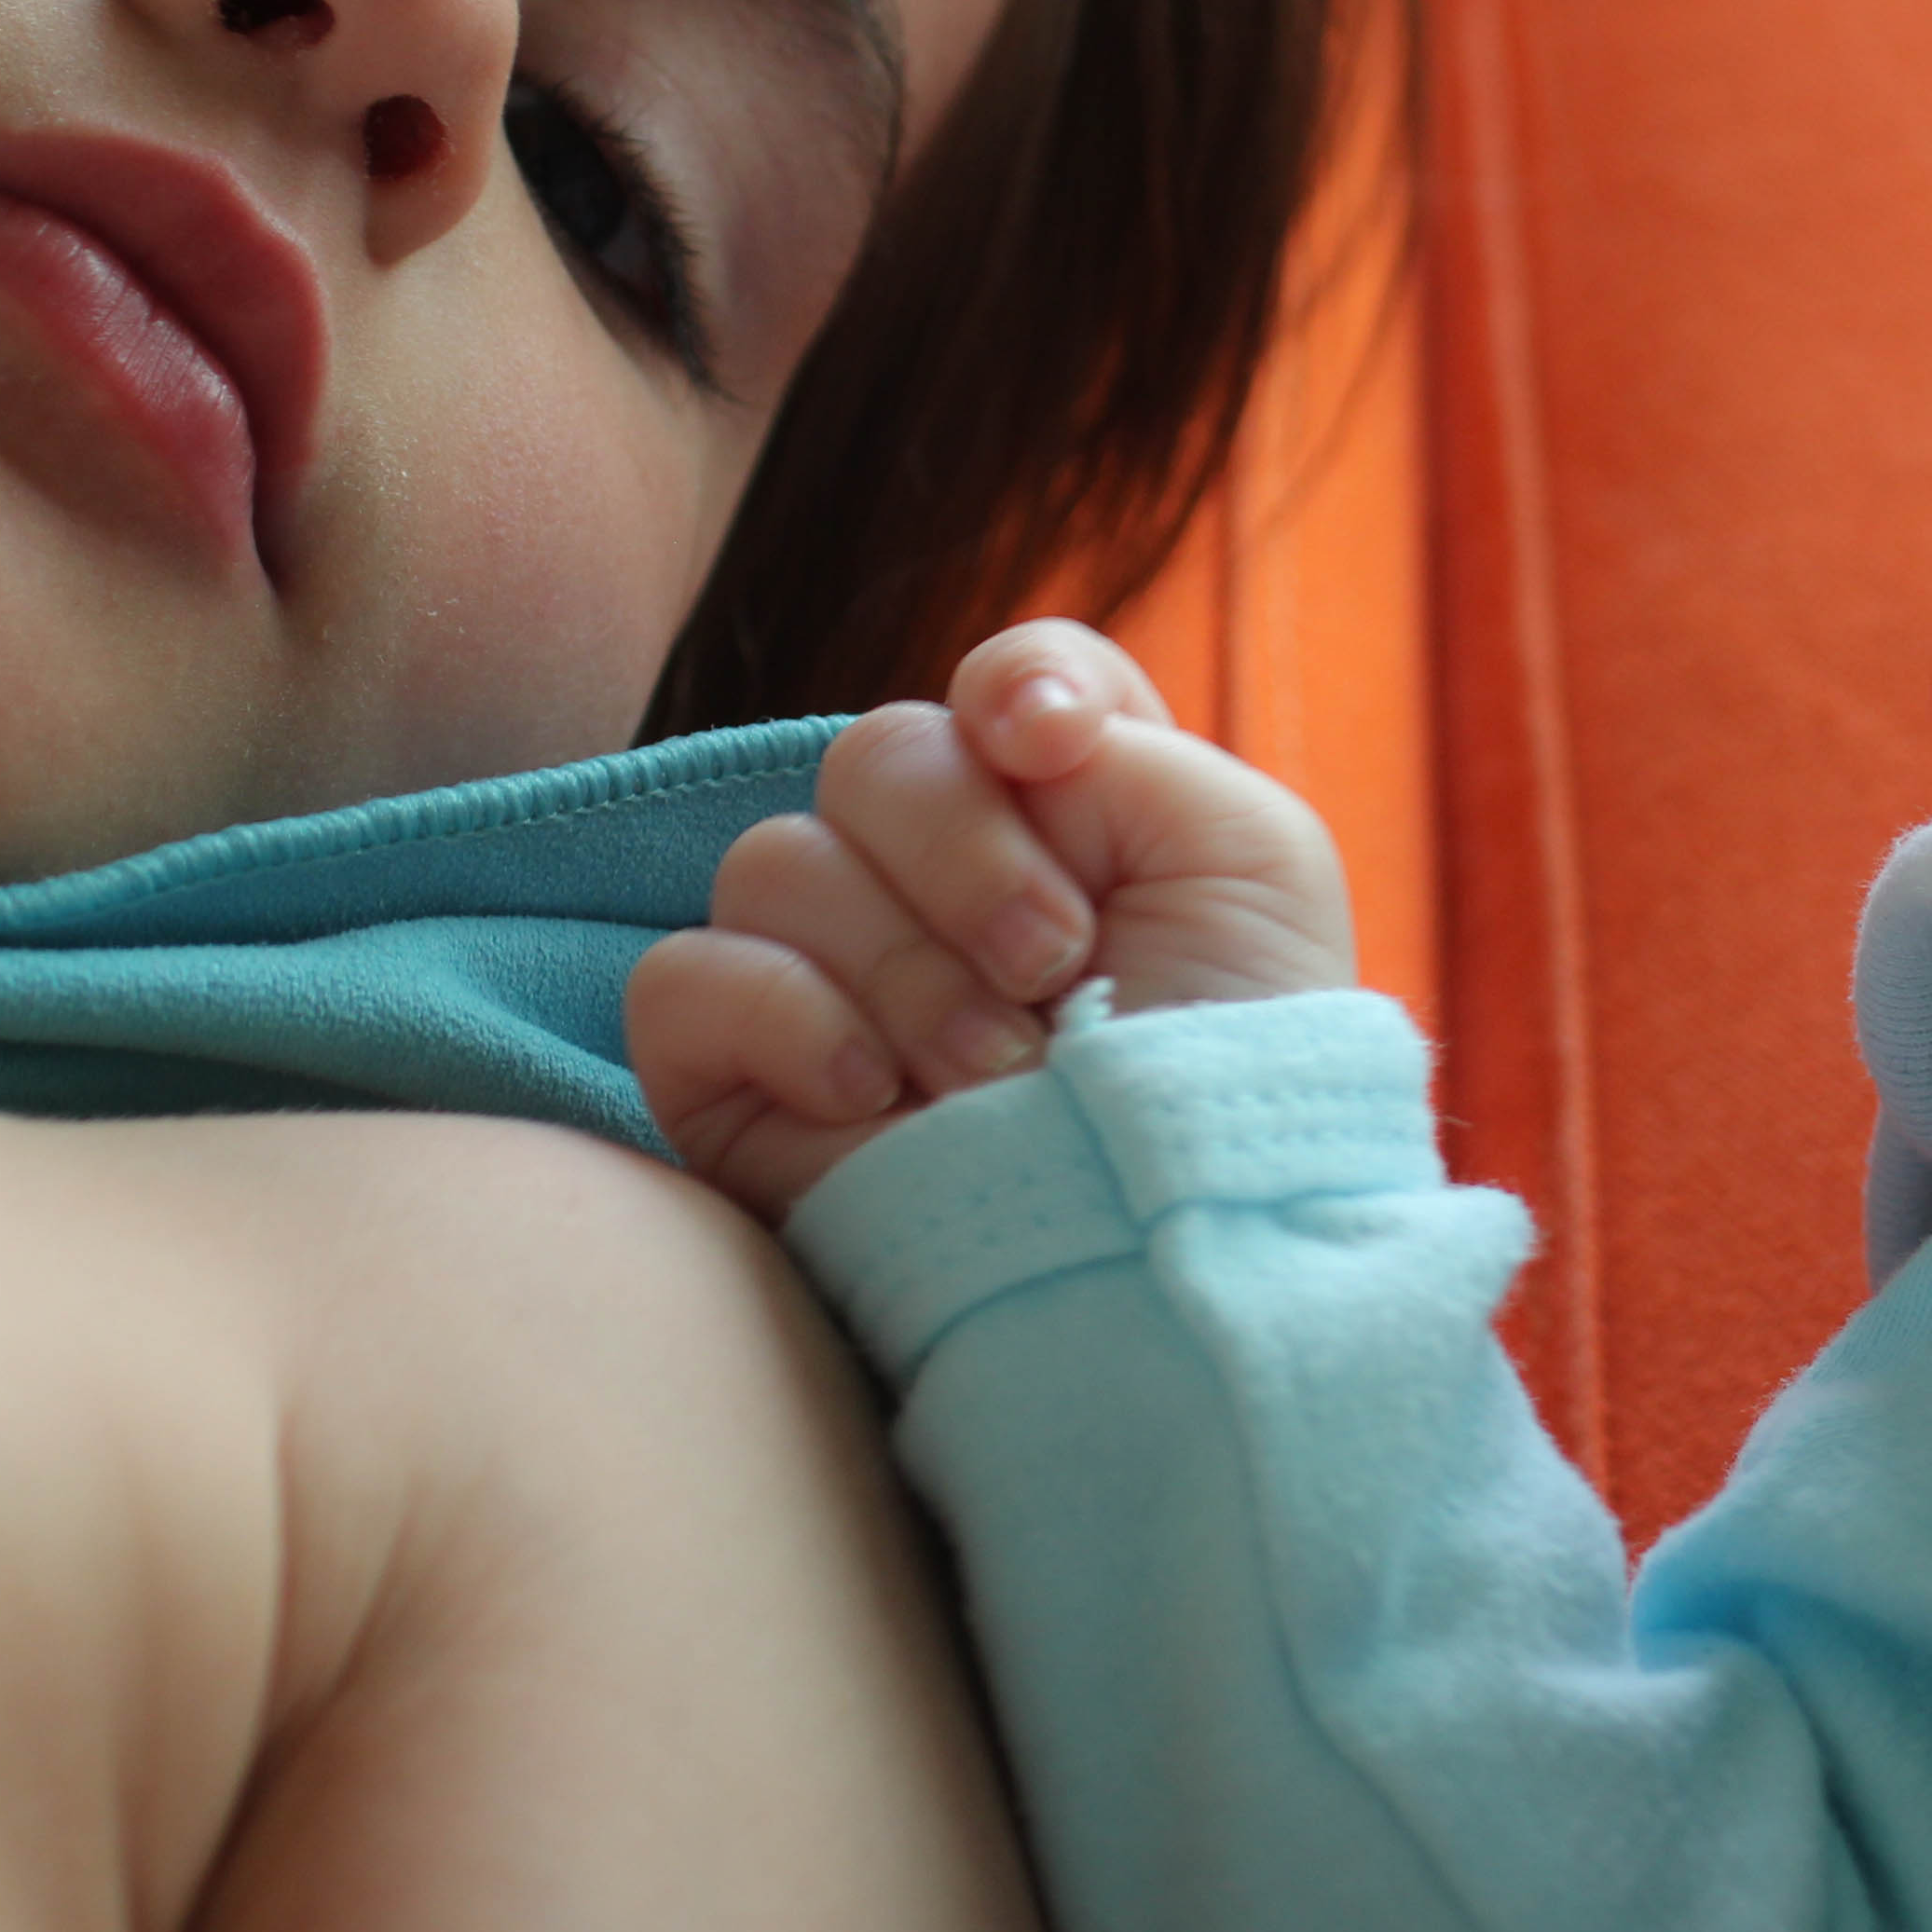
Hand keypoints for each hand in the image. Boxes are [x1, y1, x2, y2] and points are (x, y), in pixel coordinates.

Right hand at [629, 621, 1356, 1221]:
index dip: (1018, 686)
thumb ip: (1122, 742)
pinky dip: (782, 1018)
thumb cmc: (1235, 1068)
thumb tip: (988, 720)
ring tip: (994, 1078)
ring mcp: (829, 976)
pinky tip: (871, 1095)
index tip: (1049, 748)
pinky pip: (684, 977)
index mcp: (1068, 818)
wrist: (1178, 1250)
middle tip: (1054, 969)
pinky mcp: (737, 1079)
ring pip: (778, 861)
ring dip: (905, 968)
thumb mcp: (1247, 862)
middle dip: (971, 855)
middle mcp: (937, 881)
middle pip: (877, 755)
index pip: (1003, 681)